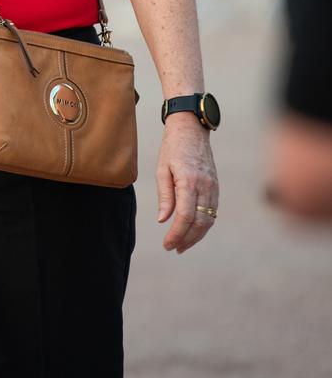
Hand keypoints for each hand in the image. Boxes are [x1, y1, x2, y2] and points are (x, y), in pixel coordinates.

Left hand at [156, 112, 218, 253]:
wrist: (192, 129)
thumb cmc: (172, 147)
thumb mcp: (162, 169)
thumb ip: (165, 196)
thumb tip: (163, 220)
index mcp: (189, 181)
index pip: (185, 216)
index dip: (176, 234)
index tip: (167, 244)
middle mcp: (205, 186)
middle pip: (199, 222)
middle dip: (186, 239)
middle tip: (173, 248)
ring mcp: (213, 187)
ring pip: (209, 220)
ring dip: (196, 236)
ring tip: (182, 245)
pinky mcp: (216, 186)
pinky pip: (212, 211)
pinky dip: (203, 225)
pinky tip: (193, 230)